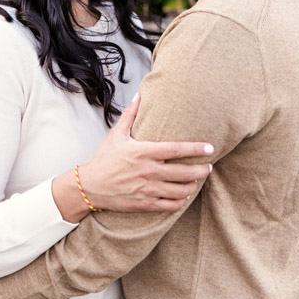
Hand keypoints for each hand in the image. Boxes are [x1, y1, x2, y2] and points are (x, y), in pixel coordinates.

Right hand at [78, 92, 213, 212]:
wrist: (89, 186)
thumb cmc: (104, 159)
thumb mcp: (116, 134)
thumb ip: (131, 114)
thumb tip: (139, 94)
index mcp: (143, 152)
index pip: (176, 149)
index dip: (196, 149)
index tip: (210, 148)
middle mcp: (148, 172)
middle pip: (184, 172)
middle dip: (201, 170)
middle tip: (208, 167)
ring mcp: (147, 190)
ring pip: (180, 190)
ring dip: (193, 186)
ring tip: (197, 180)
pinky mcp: (144, 204)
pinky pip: (170, 205)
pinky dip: (181, 201)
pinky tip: (184, 195)